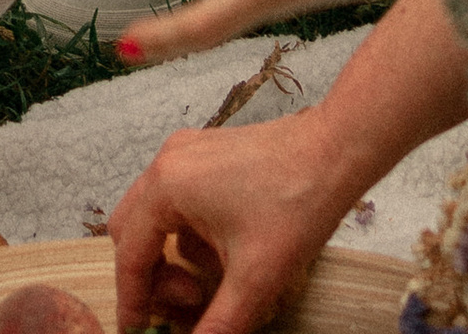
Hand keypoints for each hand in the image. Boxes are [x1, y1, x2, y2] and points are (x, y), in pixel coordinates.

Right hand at [109, 107, 356, 333]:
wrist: (336, 153)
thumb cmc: (295, 203)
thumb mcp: (254, 278)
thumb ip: (218, 324)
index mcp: (167, 186)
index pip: (130, 255)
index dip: (133, 301)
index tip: (140, 332)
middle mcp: (169, 162)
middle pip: (132, 230)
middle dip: (151, 276)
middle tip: (186, 303)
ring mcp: (188, 152)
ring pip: (156, 215)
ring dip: (172, 256)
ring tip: (210, 280)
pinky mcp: (209, 153)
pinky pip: (180, 201)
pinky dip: (190, 234)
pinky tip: (226, 252)